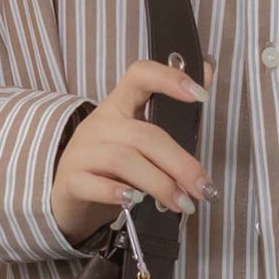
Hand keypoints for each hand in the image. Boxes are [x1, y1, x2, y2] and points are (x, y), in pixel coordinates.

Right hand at [51, 56, 216, 247]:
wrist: (70, 197)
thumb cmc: (112, 167)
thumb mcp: (139, 141)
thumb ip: (169, 116)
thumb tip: (208, 74)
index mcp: (119, 107)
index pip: (140, 76)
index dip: (169, 78)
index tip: (202, 96)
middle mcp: (99, 124)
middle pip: (144, 135)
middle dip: (180, 164)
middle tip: (203, 189)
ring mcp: (82, 151)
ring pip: (124, 160)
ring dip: (159, 184)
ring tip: (181, 204)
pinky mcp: (71, 180)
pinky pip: (94, 184)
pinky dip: (115, 193)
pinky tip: (133, 202)